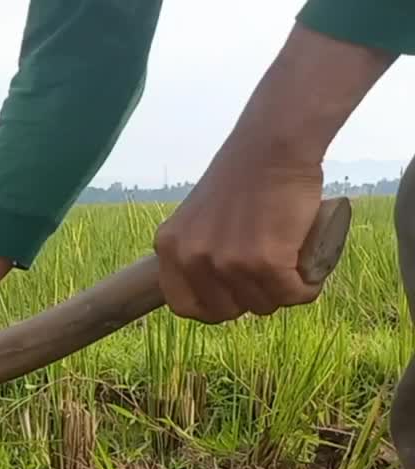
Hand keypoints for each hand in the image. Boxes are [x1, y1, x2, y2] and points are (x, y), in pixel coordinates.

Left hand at [153, 21, 394, 323]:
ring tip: (292, 270)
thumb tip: (208, 286)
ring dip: (281, 293)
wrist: (271, 146)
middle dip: (250, 300)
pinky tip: (310, 277)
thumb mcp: (198, 217)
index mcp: (169, 249)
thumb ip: (196, 248)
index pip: (184, 306)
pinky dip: (306, 290)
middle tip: (269, 278)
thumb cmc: (242, 177)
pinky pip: (290, 295)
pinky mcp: (265, 262)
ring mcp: (227, 262)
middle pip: (225, 311)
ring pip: (261, 305)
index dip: (212, 308)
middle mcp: (192, 258)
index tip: (234, 298)